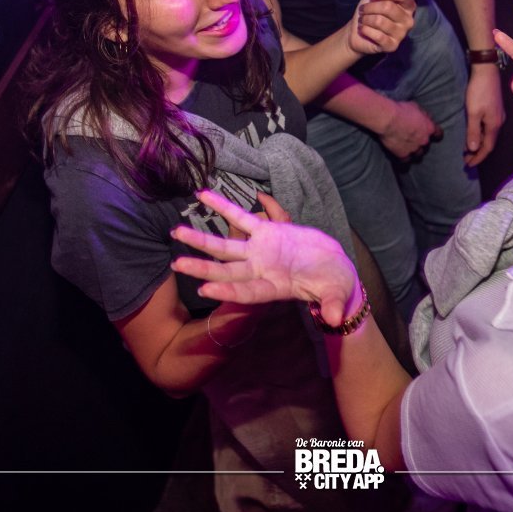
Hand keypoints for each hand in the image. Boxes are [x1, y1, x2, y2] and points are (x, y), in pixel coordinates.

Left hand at [171, 190, 358, 325]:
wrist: (334, 269)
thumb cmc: (335, 284)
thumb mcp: (337, 294)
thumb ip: (333, 304)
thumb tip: (336, 316)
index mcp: (274, 289)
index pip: (247, 292)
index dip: (227, 291)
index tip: (205, 289)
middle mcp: (260, 272)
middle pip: (226, 270)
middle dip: (202, 267)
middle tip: (176, 265)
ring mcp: (259, 252)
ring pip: (225, 245)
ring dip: (201, 239)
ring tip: (175, 232)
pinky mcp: (265, 233)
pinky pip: (241, 217)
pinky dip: (224, 206)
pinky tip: (203, 195)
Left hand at [348, 0, 415, 54]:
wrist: (357, 32)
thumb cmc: (369, 11)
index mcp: (408, 6)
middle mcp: (408, 20)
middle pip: (388, 7)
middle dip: (370, 7)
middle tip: (364, 10)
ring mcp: (401, 35)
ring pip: (380, 21)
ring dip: (366, 19)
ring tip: (363, 20)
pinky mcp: (392, 46)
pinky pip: (378, 35)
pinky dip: (366, 30)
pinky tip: (364, 30)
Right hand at [378, 99, 440, 159]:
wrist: (389, 119)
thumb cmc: (401, 110)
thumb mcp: (416, 107)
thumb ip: (423, 115)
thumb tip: (426, 118)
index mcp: (429, 128)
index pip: (439, 134)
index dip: (436, 135)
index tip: (434, 135)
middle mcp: (424, 140)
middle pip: (426, 145)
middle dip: (421, 143)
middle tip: (413, 139)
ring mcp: (414, 149)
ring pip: (418, 155)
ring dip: (414, 152)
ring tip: (408, 149)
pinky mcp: (403, 154)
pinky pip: (406, 161)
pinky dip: (404, 159)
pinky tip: (401, 158)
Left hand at [464, 68, 502, 165]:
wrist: (486, 71)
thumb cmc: (479, 91)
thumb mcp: (473, 112)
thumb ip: (473, 131)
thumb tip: (473, 149)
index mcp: (494, 125)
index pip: (487, 147)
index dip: (478, 157)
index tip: (468, 165)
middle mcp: (499, 122)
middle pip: (489, 143)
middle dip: (478, 153)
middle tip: (466, 160)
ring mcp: (498, 115)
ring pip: (489, 135)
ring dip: (479, 144)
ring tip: (468, 151)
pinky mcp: (495, 109)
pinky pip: (489, 128)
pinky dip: (481, 135)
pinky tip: (474, 134)